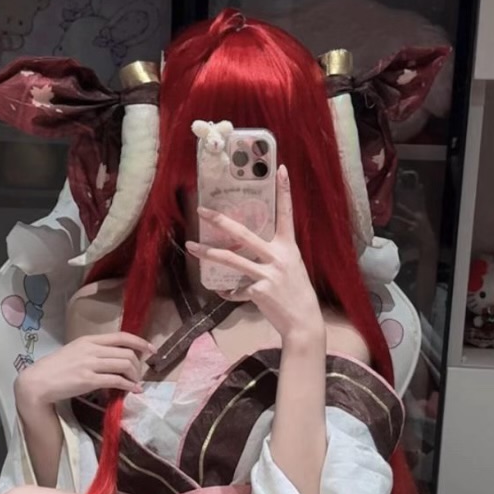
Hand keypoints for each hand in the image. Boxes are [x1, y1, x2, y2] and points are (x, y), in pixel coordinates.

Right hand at [15, 332, 153, 407]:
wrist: (38, 382)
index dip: (140, 342)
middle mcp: (91, 349)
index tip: (151, 349)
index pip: (121, 336)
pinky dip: (129, 386)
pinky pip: (117, 381)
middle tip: (139, 375)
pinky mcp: (89, 380)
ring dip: (135, 376)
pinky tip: (133, 390)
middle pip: (126, 353)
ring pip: (124, 365)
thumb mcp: (75, 353)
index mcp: (88, 340)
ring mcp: (90, 364)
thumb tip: (112, 359)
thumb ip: (93, 352)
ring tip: (135, 383)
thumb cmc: (55, 369)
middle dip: (138, 365)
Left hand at [186, 165, 323, 344]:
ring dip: (208, 253)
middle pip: (245, 233)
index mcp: (289, 248)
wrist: (302, 323)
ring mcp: (268, 274)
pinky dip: (230, 292)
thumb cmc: (297, 295)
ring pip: (232, 259)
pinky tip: (225, 294)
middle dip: (220, 221)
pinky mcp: (259, 291)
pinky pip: (237, 289)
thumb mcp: (292, 269)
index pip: (287, 214)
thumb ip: (274, 257)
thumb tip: (251, 251)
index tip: (280, 169)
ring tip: (191, 247)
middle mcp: (279, 257)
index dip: (284, 191)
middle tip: (202, 210)